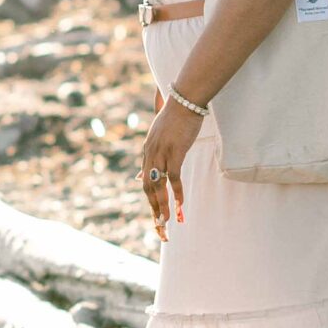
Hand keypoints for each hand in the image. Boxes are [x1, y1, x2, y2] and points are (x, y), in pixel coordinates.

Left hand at [140, 96, 204, 240]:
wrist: (184, 100)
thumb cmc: (176, 117)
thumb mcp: (159, 136)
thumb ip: (153, 153)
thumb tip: (143, 170)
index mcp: (147, 152)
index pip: (145, 180)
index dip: (150, 199)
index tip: (155, 214)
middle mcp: (150, 154)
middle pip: (147, 188)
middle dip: (153, 209)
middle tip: (159, 226)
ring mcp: (161, 154)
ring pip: (158, 186)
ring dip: (161, 206)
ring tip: (165, 223)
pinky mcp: (175, 152)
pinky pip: (174, 177)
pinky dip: (177, 193)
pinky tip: (180, 205)